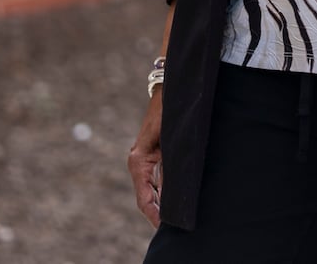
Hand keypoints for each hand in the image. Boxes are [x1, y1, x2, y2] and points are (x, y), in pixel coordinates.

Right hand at [127, 90, 164, 226]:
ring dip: (162, 206)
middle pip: (148, 198)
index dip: (154, 214)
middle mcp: (139, 163)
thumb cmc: (170, 109)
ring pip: (153, 191)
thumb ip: (170, 164)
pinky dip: (164, 194)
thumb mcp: (171, 138)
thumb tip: (172, 191)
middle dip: (159, 214)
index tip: (164, 226)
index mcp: (138, 161)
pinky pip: (157, 181)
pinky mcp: (154, 157)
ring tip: (177, 220)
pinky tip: (175, 203)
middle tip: (176, 228)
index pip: (144, 197)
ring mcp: (145, 161)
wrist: (170, 88)